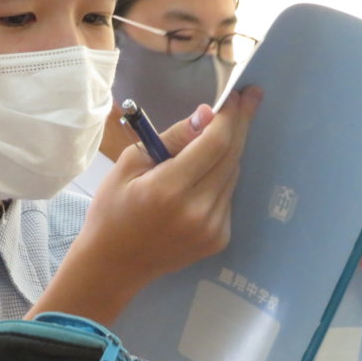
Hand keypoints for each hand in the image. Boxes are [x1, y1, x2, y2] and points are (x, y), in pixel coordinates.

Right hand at [81, 87, 262, 288]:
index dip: (229, 115)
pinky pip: (228, 197)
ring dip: (228, 152)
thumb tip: (205, 115)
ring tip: (212, 139)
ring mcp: (211, 229)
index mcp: (168, 190)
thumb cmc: (112, 210)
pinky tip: (200, 179)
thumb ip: (171, 139)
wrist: (113, 266)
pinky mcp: (218, 240)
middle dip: (240, 124)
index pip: (215, 143)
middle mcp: (197, 211)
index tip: (236, 95)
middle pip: (232, 156)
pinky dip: (220, 179)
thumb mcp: (129, 165)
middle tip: (248, 98)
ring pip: (233, 175)